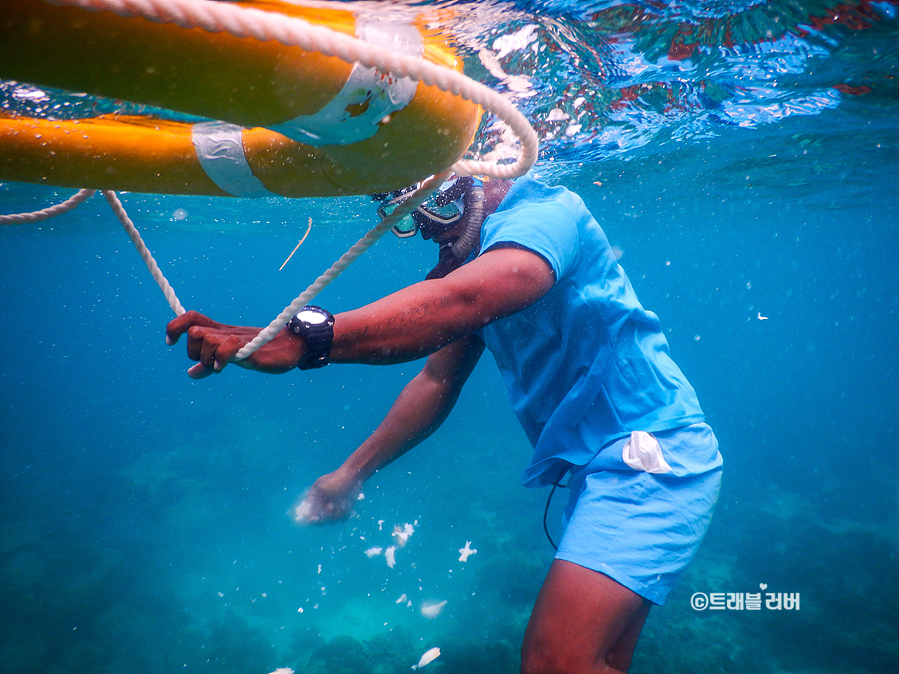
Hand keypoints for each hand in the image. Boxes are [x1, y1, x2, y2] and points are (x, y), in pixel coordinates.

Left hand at [165, 310, 303, 378]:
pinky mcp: (249, 348)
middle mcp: (225, 332)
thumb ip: (208, 364)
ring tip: (218, 367)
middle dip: (192, 350)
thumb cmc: (262, 350)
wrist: (291, 345)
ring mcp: (237, 339)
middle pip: (194, 330)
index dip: (174, 327)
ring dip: (206, 357)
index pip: (190, 318)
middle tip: (206, 361)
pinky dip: (220, 358)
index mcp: (219, 331)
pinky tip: (223, 367)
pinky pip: (226, 347)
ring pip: (205, 338)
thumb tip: (190, 373)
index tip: (171, 342)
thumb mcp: (230, 357)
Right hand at [294, 469, 361, 523]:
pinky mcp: (342, 510)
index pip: (307, 514)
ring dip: (338, 511)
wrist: (353, 476)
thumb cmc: (336, 480)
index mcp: (314, 499)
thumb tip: (311, 515)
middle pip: (320, 520)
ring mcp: (332, 509)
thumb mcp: (322, 489)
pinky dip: (345, 511)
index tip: (316, 518)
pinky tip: (347, 502)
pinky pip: (342, 518)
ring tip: (342, 500)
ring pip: (332, 520)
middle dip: (326, 514)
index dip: (310, 519)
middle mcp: (322, 505)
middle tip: (331, 505)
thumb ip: (316, 503)